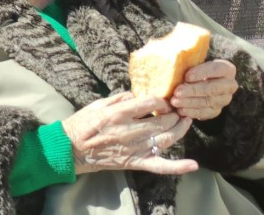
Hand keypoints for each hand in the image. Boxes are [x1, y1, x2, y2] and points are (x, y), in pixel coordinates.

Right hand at [61, 92, 197, 175]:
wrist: (71, 149)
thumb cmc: (81, 124)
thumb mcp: (97, 104)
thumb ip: (119, 99)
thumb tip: (137, 95)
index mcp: (119, 114)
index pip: (151, 103)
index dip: (162, 100)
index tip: (163, 100)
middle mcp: (130, 130)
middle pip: (163, 121)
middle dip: (174, 113)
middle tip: (177, 110)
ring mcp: (135, 148)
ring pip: (167, 138)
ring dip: (180, 129)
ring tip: (185, 121)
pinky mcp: (136, 162)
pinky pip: (160, 165)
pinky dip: (178, 166)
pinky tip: (192, 164)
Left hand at [171, 59, 237, 120]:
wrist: (197, 81)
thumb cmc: (193, 68)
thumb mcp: (192, 61)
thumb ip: (187, 59)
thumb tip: (175, 58)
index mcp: (227, 69)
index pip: (217, 69)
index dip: (202, 73)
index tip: (187, 76)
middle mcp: (229, 85)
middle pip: (212, 88)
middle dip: (193, 90)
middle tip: (177, 92)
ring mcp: (224, 99)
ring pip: (208, 101)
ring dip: (190, 102)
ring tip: (175, 101)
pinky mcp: (216, 110)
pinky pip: (205, 113)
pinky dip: (192, 112)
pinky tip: (180, 110)